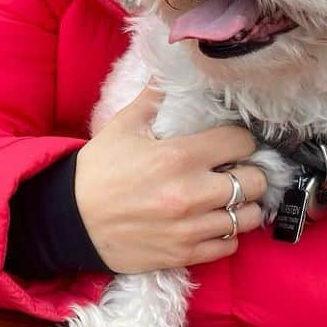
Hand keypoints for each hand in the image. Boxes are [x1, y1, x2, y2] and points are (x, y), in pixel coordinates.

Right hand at [74, 84, 267, 273]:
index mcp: (178, 156)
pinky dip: (227, 234)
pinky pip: (229, 246)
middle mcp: (191, 193)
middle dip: (251, 172)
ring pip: (249, 218)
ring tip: (230, 198)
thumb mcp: (123, 126)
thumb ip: (154, 98)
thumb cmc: (98, 170)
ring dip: (245, 206)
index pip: (241, 142)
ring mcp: (190, 228)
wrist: (70, 220)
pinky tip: (213, 221)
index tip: (232, 142)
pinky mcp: (184, 254)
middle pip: (255, 182)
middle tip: (236, 170)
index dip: (240, 139)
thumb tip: (169, 72)